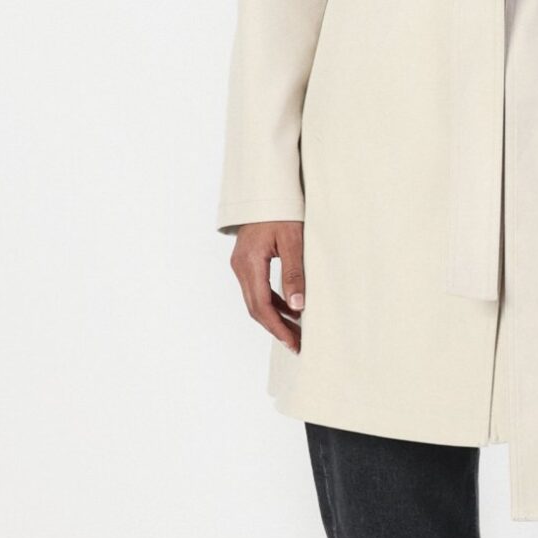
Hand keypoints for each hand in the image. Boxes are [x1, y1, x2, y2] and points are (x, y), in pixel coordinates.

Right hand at [231, 221, 304, 351]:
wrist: (266, 192)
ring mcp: (242, 265)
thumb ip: (294, 273)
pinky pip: (258, 289)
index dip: (278, 328)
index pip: (262, 306)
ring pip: (256, 301)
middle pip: (256, 308)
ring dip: (275, 318)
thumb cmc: (281, 211)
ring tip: (296, 333)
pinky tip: (289, 311)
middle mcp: (240, 266)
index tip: (293, 342)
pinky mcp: (247, 262)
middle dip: (277, 328)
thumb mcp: (293, 240)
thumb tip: (297, 306)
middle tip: (297, 345)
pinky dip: (273, 303)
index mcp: (249, 263)